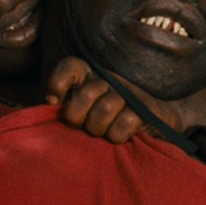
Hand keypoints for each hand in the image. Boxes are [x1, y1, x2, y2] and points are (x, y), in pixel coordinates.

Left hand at [44, 57, 185, 142]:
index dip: (58, 81)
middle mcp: (109, 81)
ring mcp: (129, 94)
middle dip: (78, 118)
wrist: (158, 123)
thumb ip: (68, 111)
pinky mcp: (145, 109)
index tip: (53, 100)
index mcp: (91, 78)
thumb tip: (46, 114)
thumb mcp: (87, 113)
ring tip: (102, 135)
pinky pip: (122, 124)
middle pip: (85, 94)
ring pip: (104, 109)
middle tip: (83, 128)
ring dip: (98, 129)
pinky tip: (118, 138)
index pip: (70, 66)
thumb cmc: (113, 121)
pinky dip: (116, 136)